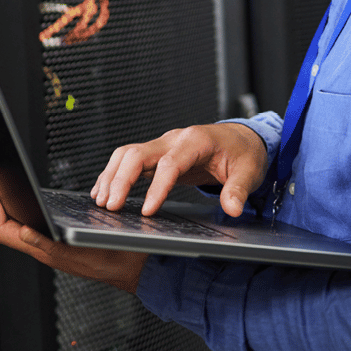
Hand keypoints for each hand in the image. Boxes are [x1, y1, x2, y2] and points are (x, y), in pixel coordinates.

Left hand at [0, 173, 147, 293]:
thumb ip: (50, 245)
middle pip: (2, 225)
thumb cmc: (116, 258)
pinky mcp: (55, 241)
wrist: (135, 267)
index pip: (2, 228)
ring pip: (11, 225)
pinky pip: (26, 224)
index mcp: (44, 250)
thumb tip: (22, 232)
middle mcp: (42, 248)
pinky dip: (15, 208)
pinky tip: (16, 199)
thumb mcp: (84, 249)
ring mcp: (47, 245)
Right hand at [91, 122, 268, 217]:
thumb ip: (238, 189)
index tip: (147, 211)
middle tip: (111, 207)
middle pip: (138, 153)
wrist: (242, 138)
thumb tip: (232, 208)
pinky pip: (130, 160)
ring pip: (128, 154)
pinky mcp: (158, 153)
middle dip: (121, 179)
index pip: (170, 163)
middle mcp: (175, 139)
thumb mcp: (249, 171)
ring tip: (101, 202)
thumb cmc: (244, 153)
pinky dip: (114, 174)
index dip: (157, 187)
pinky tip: (104, 191)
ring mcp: (164, 144)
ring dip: (112, 176)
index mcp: (196, 141)